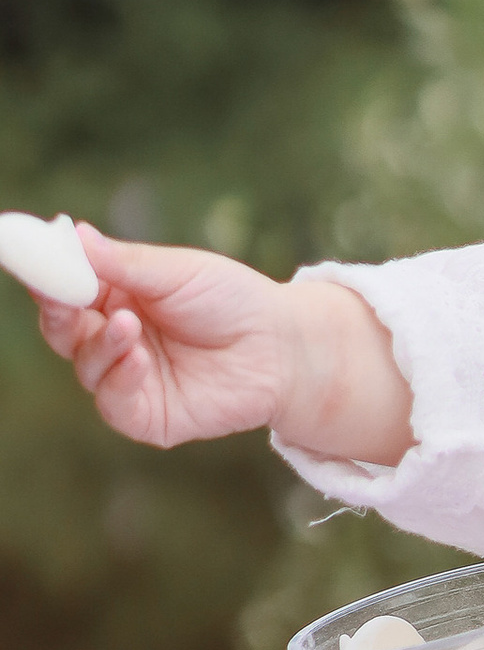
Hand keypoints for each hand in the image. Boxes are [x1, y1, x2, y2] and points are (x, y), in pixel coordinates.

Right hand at [35, 240, 407, 462]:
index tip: (33, 260)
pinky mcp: (146, 415)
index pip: (66, 289)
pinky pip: (114, 402)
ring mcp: (128, 378)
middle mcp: (114, 338)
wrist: (284, 345)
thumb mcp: (176, 272)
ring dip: (100, 344)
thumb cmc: (233, 299)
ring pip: (85, 365)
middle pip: (63, 329)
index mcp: (117, 297)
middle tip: (61, 298)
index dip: (48, 278)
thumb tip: (71, 234)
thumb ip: (122, 263)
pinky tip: (136, 358)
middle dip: (57, 313)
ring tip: (128, 324)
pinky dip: (119, 378)